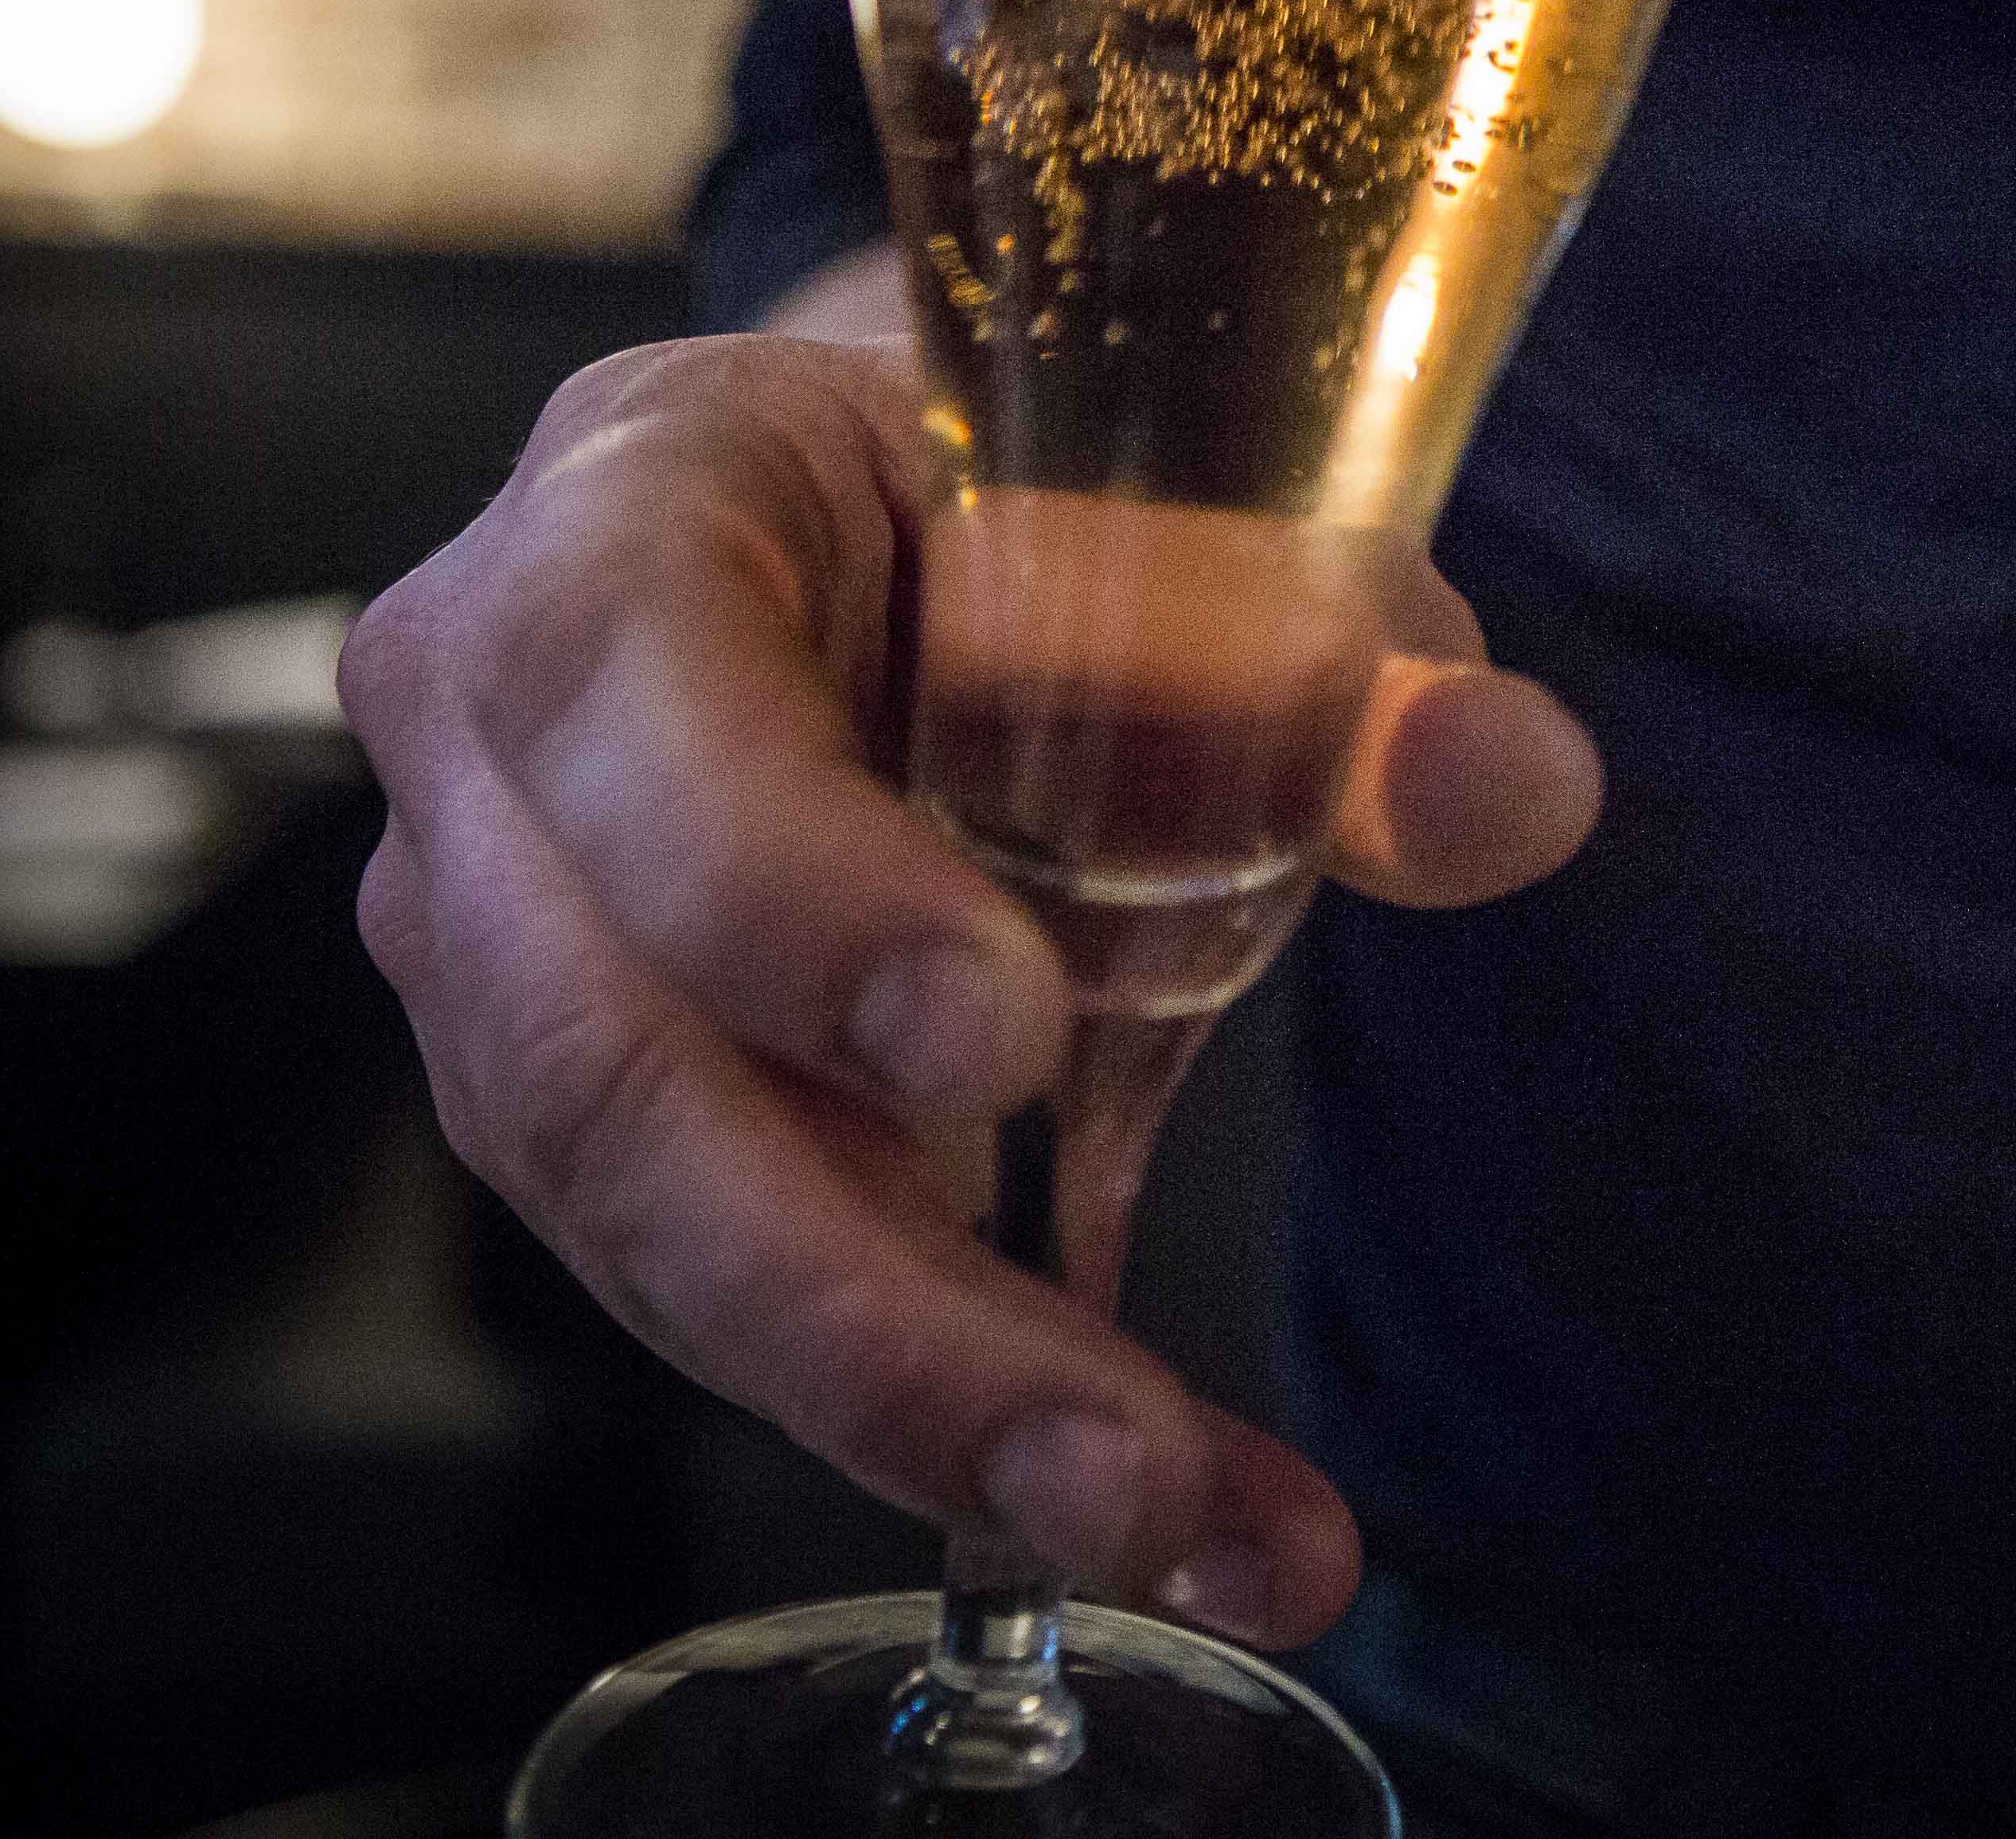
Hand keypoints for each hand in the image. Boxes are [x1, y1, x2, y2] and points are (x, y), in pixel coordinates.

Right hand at [339, 327, 1601, 1645]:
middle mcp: (501, 748)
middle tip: (1114, 1453)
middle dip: (866, 1300)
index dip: (790, 891)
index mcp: (625, 513)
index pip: (630, 697)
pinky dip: (926, 1396)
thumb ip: (1360, 664)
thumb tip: (1514, 786)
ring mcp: (504, 946)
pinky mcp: (581, 1106)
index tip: (1003, 1043)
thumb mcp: (1203, 519)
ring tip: (1172, 1526)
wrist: (914, 516)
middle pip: (610, 1059)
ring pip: (650, 1222)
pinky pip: (713, 1282)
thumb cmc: (1039, 491)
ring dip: (912, 1401)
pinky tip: (1137, 1493)